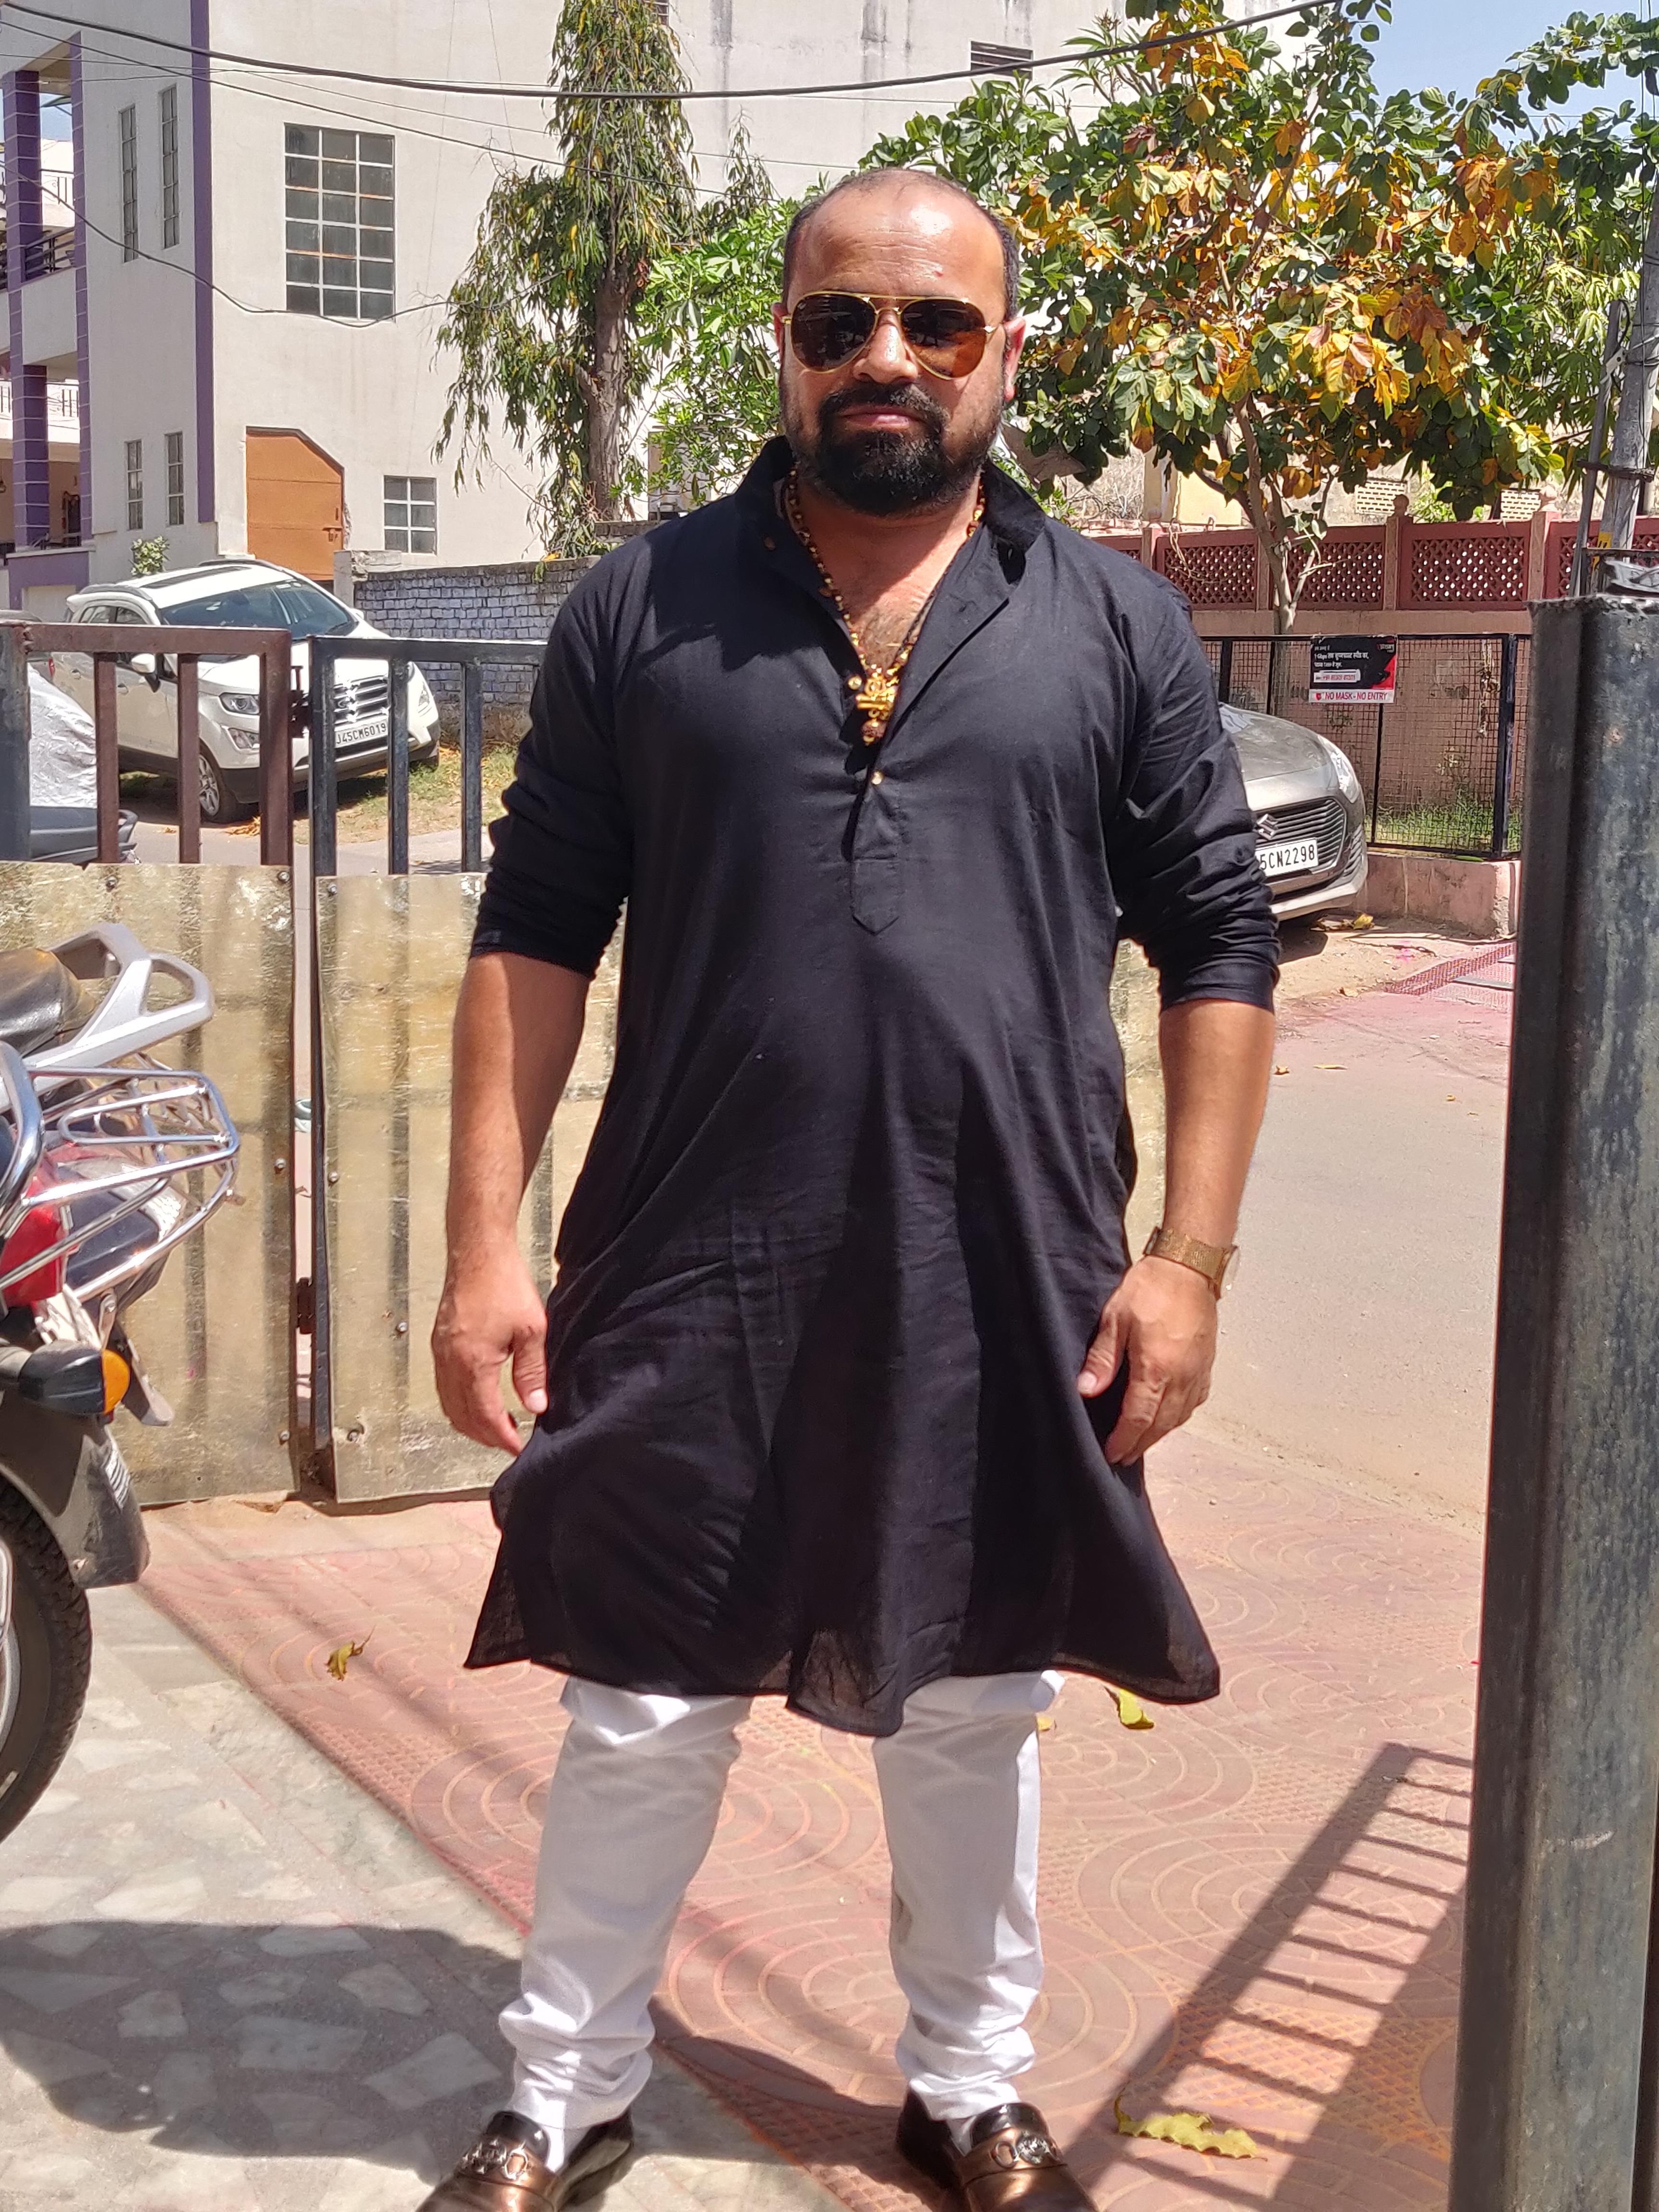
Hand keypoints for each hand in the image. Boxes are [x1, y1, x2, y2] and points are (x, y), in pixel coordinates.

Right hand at [432, 1247, 548, 1452]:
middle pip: (461, 1416)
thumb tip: (535, 1406)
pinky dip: (458, 1402)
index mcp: (472, 1363)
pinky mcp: (438, 1342)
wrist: (477, 1252)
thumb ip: (532, 1372)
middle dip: (484, 1435)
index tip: (516, 1448)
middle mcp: (449, 1362)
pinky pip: (443, 1386)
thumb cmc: (504, 1284)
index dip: (501, 1437)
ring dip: (469, 1422)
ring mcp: (440, 1353)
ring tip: (494, 1427)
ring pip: (448, 1403)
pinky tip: (475, 1400)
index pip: (484, 1416)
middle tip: (507, 1442)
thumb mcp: (531, 1330)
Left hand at [1077, 1256, 1218, 1463]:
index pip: (1138, 1419)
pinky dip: (1179, 1416)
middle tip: (1123, 1457)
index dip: (1123, 1441)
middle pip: (1161, 1425)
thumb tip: (1086, 1390)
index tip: (1111, 1454)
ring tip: (1141, 1441)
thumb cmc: (1150, 1288)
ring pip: (1180, 1417)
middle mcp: (1182, 1377)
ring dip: (1160, 1433)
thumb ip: (1102, 1358)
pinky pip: (1195, 1402)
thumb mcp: (1116, 1319)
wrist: (1189, 1267)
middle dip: (1140, 1444)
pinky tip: (1168, 1416)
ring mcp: (1198, 1373)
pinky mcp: (1207, 1365)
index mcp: (1157, 1369)